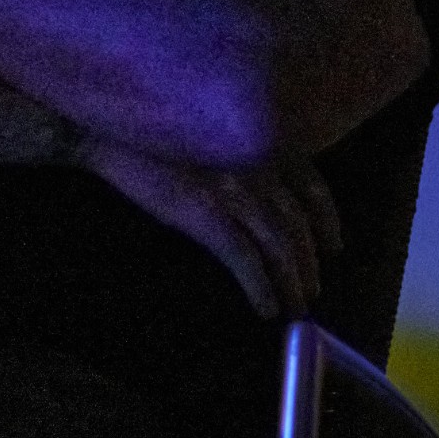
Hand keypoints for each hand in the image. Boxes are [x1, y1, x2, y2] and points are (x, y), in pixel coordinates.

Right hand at [76, 139, 341, 319]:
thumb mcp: (212, 133)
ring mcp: (232, 189)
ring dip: (292, 282)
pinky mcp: (204, 214)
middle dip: (310, 263)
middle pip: (297, 223)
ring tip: (294, 307)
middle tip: (311, 291)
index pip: (313, 186)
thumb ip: (243, 154)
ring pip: (278, 246)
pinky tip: (265, 307)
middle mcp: (256, 163)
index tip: (334, 246)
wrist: (105, 130)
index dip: (328, 221)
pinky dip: (261, 287)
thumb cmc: (155, 131)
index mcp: (260, 140)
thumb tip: (265, 195)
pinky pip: (245, 259)